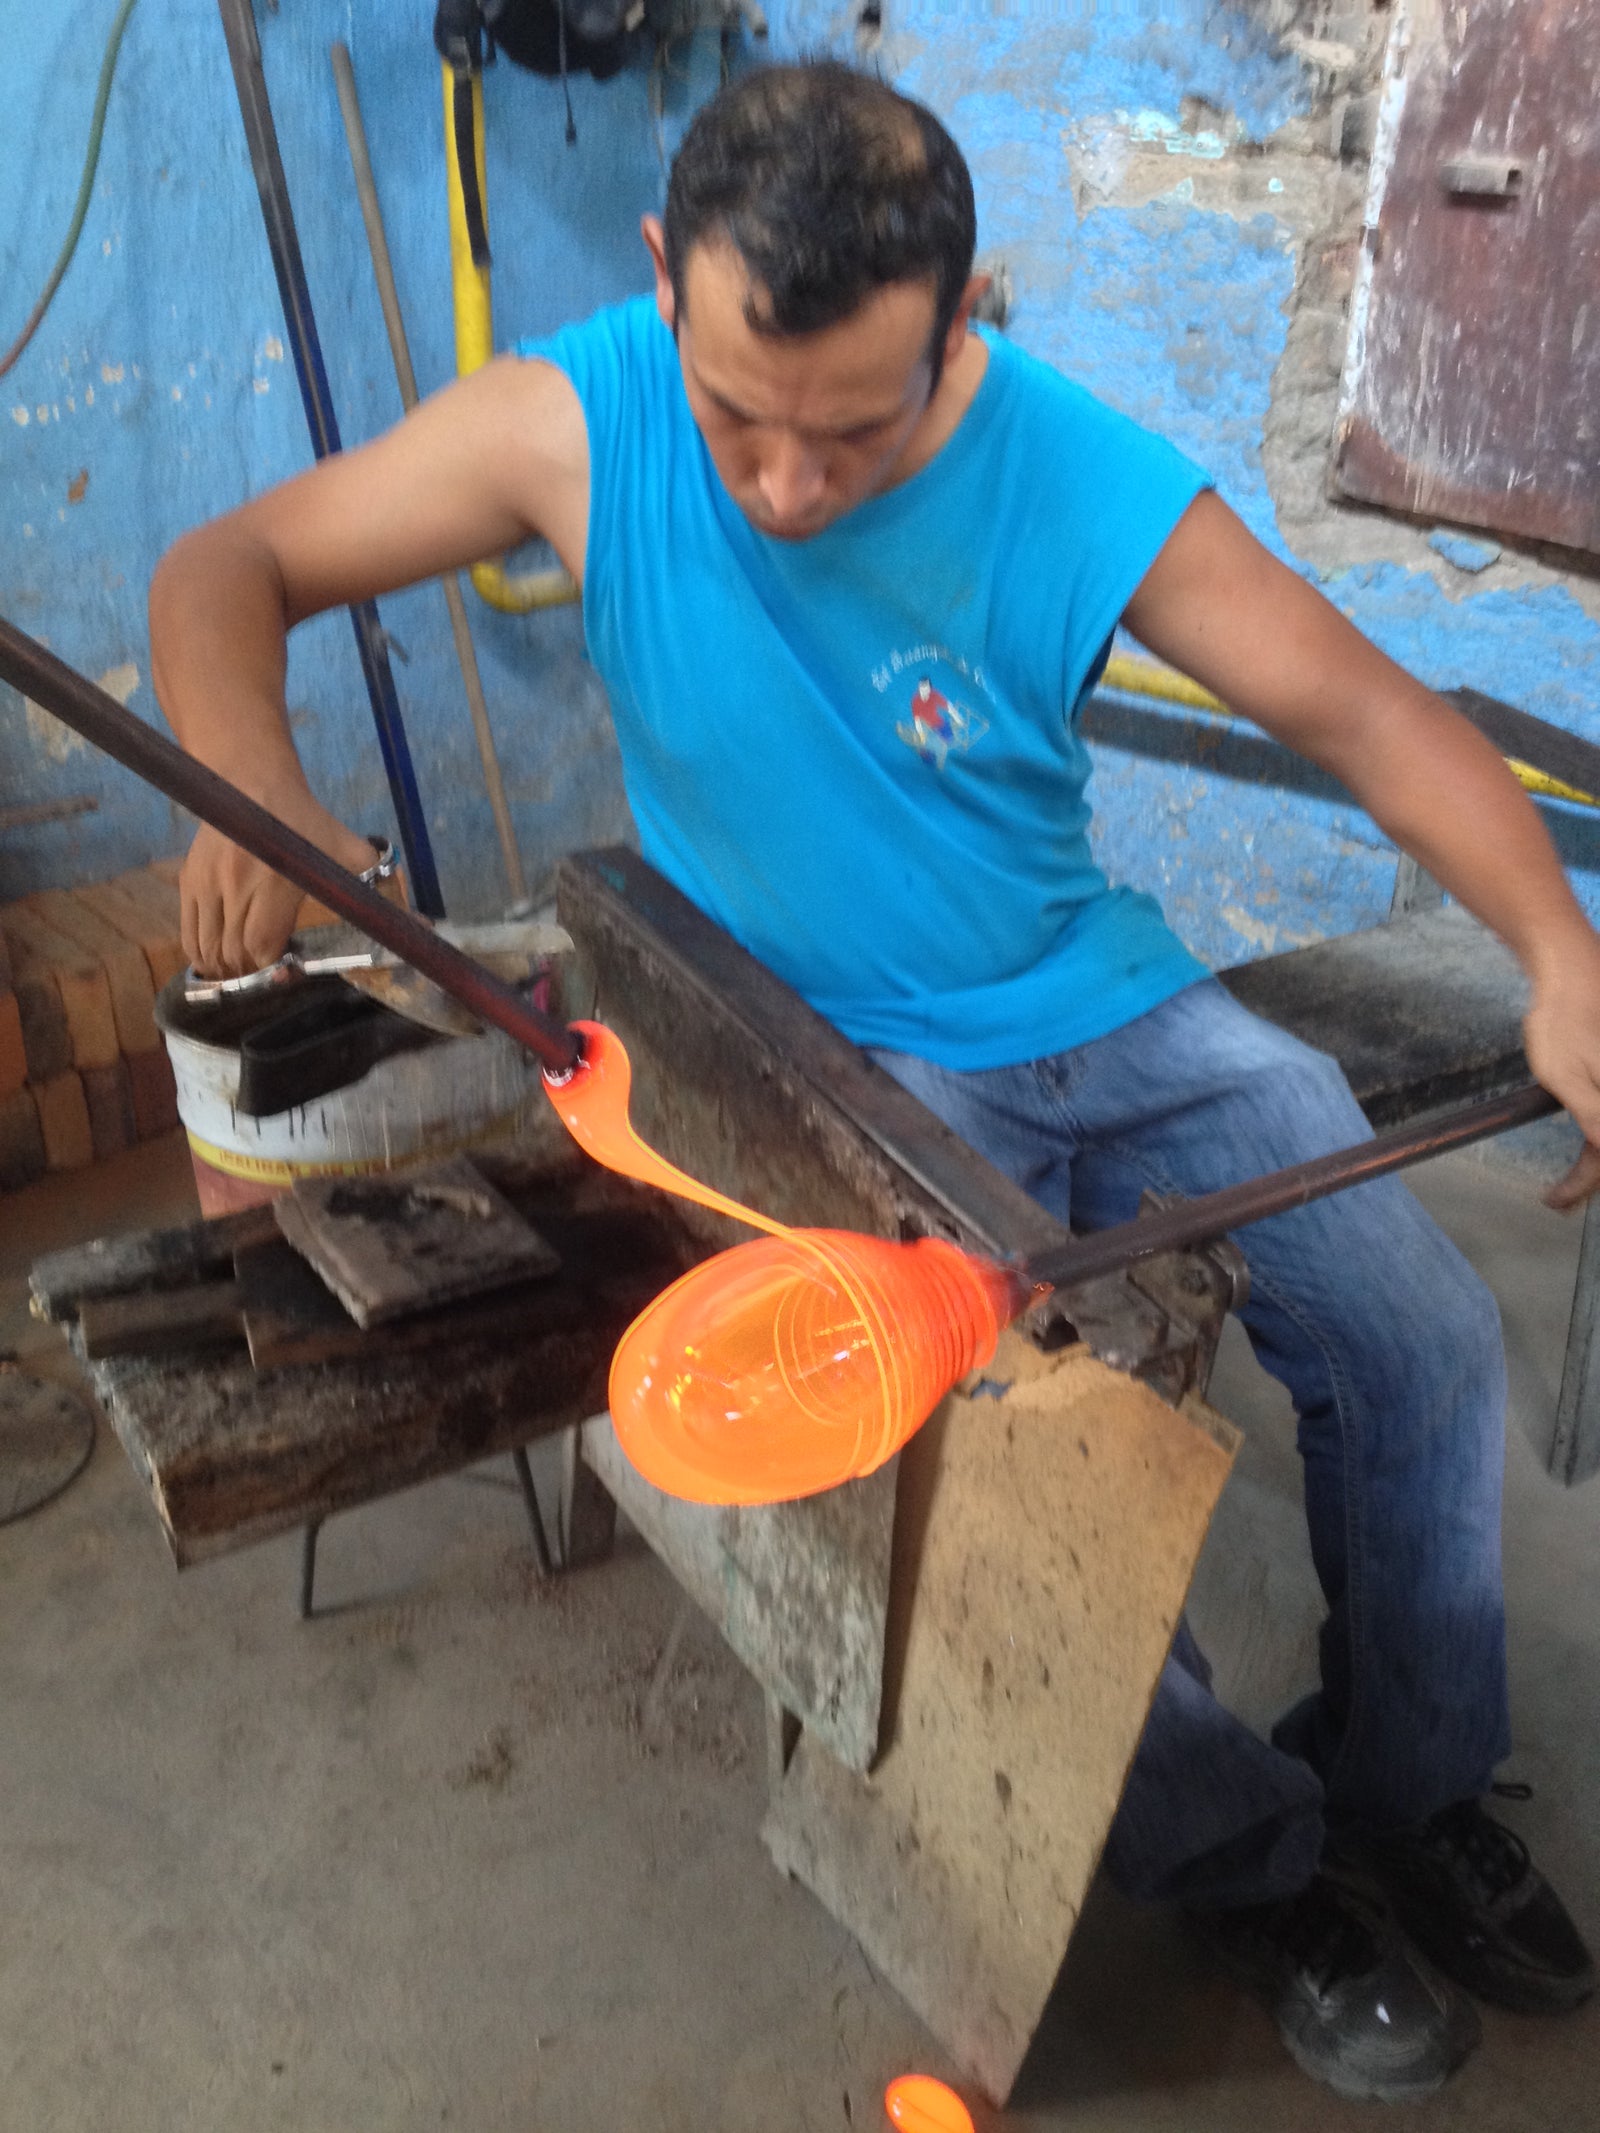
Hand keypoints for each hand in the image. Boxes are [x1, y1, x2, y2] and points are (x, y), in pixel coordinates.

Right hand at [180, 787, 376, 977]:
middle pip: (235, 952)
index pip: (262, 945)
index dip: (273, 965)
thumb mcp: (347, 848)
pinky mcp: (189, 878)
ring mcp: (207, 882)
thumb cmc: (304, 821)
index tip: (286, 966)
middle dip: (251, 970)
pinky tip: (217, 957)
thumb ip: (379, 887)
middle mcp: (236, 884)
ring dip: (225, 966)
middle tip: (267, 969)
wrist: (252, 782)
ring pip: (208, 948)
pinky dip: (200, 953)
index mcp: (275, 881)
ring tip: (243, 968)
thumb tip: (420, 926)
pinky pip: (188, 932)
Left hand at [1522, 927, 1599, 1209]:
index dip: (1584, 1185)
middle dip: (1592, 1178)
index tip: (1554, 1203)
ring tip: (1570, 1185)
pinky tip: (1588, 1141)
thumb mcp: (1570, 1078)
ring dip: (1596, 1160)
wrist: (1571, 966)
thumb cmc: (1565, 1021)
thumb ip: (1595, 1119)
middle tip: (1560, 1201)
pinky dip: (1599, 1130)